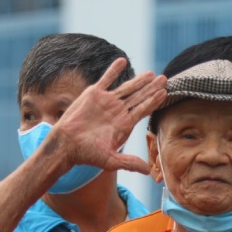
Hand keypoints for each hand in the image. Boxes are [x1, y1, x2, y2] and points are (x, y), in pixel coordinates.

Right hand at [49, 58, 166, 174]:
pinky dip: (113, 70)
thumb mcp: (110, 160)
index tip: (165, 93)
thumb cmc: (86, 154)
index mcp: (124, 124)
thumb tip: (147, 171)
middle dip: (151, 88)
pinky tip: (122, 60)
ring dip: (138, 80)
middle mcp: (117, 111)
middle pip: (138, 97)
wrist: (65, 144)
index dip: (154, 101)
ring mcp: (106, 102)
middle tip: (164, 79)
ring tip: (151, 73)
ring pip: (126, 87)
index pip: (143, 110)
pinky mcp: (93, 94)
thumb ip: (129, 163)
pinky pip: (105, 79)